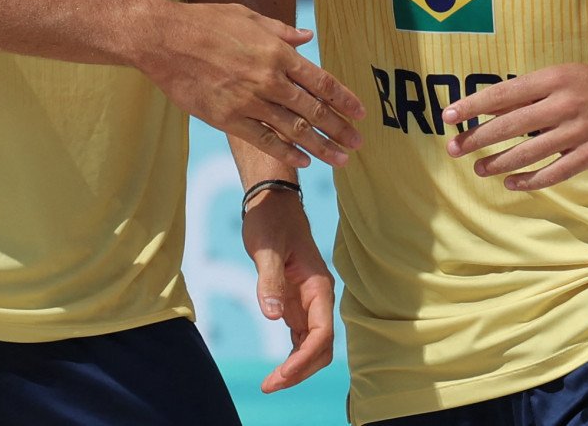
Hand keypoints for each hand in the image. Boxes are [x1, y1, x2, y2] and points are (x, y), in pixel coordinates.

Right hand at [145, 3, 364, 166]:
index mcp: (276, 52)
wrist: (163, 39)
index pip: (321, 81)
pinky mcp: (227, 118)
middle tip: (358, 143)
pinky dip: (287, 151)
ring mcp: (248, 101)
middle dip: (340, 129)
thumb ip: (281, 31)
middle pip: (314, 110)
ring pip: (295, 129)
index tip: (360, 113)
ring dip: (322, 146)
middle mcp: (268, 79)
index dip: (344, 99)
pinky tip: (304, 161)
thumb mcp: (247, 16)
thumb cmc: (204, 22)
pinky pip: (265, 139)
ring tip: (341, 160)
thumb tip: (307, 37)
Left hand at [242, 190, 335, 391]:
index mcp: (319, 286)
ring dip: (296, 367)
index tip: (281, 375)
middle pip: (320, 347)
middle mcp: (319, 298)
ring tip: (270, 383)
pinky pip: (300, 337)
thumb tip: (272, 316)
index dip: (303, 358)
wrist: (272, 202)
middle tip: (270, 385)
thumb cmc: (271, 221)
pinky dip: (292, 355)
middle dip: (300, 370)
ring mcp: (309, 302)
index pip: (321, 333)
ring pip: (311, 345)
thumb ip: (269, 281)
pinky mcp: (296, 303)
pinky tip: (277, 370)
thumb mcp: (266, 247)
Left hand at [443, 59, 587, 190]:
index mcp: (552, 79)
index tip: (448, 116)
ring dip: (499, 163)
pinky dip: (531, 180)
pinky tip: (512, 183)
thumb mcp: (561, 76)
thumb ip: (529, 93)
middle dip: (477, 138)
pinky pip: (556, 172)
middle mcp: (563, 104)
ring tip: (479, 169)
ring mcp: (579, 131)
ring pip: (530, 152)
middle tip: (454, 149)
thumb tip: (488, 106)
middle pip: (511, 125)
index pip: (502, 93)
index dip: (472, 106)